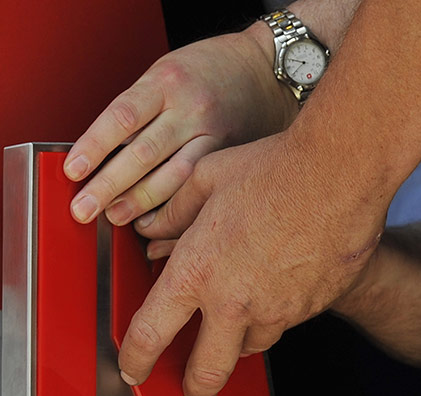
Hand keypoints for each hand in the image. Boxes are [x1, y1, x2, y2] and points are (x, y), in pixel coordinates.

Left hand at [64, 23, 296, 225]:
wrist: (263, 70)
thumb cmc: (209, 70)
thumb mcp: (166, 74)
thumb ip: (141, 110)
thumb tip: (105, 154)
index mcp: (167, 82)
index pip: (122, 117)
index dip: (94, 148)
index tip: (74, 172)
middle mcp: (191, 108)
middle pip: (144, 153)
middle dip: (110, 186)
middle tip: (86, 210)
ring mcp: (215, 133)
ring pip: (174, 175)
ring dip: (141, 201)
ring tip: (118, 218)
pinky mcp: (231, 153)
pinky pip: (199, 184)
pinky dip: (176, 204)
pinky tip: (159, 217)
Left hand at [117, 133, 384, 395]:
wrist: (339, 174)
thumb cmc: (275, 171)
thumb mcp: (209, 178)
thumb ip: (175, 212)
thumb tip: (153, 229)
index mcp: (199, 270)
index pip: (151, 333)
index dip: (136, 358)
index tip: (136, 366)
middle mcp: (236, 301)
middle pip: (207, 371)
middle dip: (194, 387)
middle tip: (193, 386)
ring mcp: (279, 309)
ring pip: (252, 346)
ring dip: (240, 340)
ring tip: (241, 313)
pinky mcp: (313, 307)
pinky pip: (288, 322)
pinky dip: (276, 313)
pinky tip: (280, 281)